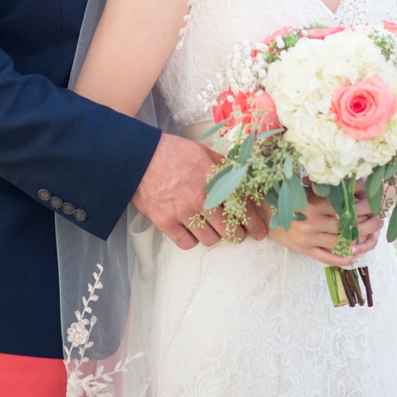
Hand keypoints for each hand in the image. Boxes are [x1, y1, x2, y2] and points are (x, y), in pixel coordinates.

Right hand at [132, 132, 266, 249]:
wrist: (137, 157)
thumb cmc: (172, 153)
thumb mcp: (204, 152)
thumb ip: (225, 169)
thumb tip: (245, 184)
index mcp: (213, 178)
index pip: (243, 208)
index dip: (255, 224)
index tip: (259, 232)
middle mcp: (199, 197)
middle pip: (230, 230)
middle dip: (238, 234)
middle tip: (236, 232)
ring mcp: (181, 211)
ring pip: (211, 240)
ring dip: (215, 236)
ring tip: (211, 229)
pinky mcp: (164, 221)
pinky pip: (187, 243)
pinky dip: (192, 240)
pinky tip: (192, 231)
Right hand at [268, 183, 381, 266]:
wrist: (261, 211)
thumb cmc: (283, 196)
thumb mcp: (303, 187)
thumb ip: (326, 186)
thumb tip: (353, 182)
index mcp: (312, 205)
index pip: (346, 208)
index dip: (363, 207)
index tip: (374, 204)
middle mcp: (311, 223)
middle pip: (347, 227)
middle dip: (367, 224)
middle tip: (379, 220)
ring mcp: (308, 239)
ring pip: (341, 243)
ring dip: (361, 240)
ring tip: (373, 235)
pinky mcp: (305, 249)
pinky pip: (327, 257)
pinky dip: (343, 258)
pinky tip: (356, 256)